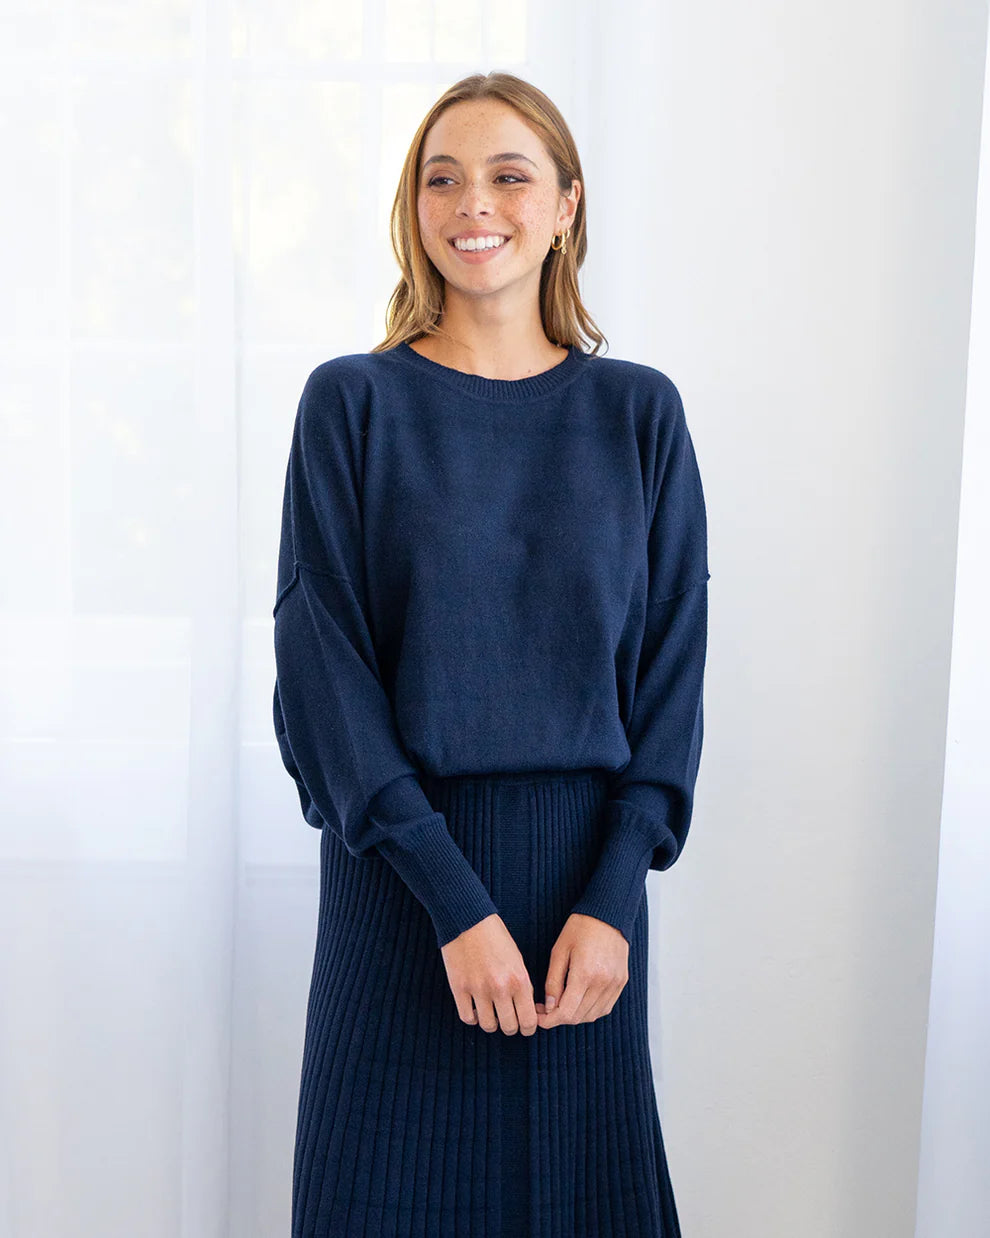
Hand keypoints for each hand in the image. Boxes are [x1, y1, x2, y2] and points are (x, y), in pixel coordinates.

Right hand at [440, 914, 538, 1036]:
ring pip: (488, 1026)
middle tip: (508, 1020)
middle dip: (510, 1027)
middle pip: (509, 1027)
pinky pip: (467, 1017)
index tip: (525, 1026)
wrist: (467, 919)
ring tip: (491, 1014)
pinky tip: (475, 1009)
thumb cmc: (495, 936)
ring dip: (491, 1023)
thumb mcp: (517, 958)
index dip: (529, 1028)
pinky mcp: (459, 988)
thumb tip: (526, 1009)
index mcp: (519, 979)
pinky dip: (473, 1017)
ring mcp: (478, 989)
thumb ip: (522, 985)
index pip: (529, 1020)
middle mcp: (500, 988)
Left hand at [535, 913, 628, 1028]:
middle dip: (559, 1018)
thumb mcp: (559, 951)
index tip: (539, 1018)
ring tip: (562, 1005)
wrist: (608, 914)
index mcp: (585, 974)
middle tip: (545, 1010)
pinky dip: (591, 1011)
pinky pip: (605, 1008)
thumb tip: (549, 1007)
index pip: (566, 1012)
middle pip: (578, 1017)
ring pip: (592, 1016)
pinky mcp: (621, 982)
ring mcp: (614, 984)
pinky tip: (580, 1002)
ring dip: (575, 1016)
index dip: (549, 1020)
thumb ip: (553, 981)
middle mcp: (602, 982)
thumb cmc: (580, 928)